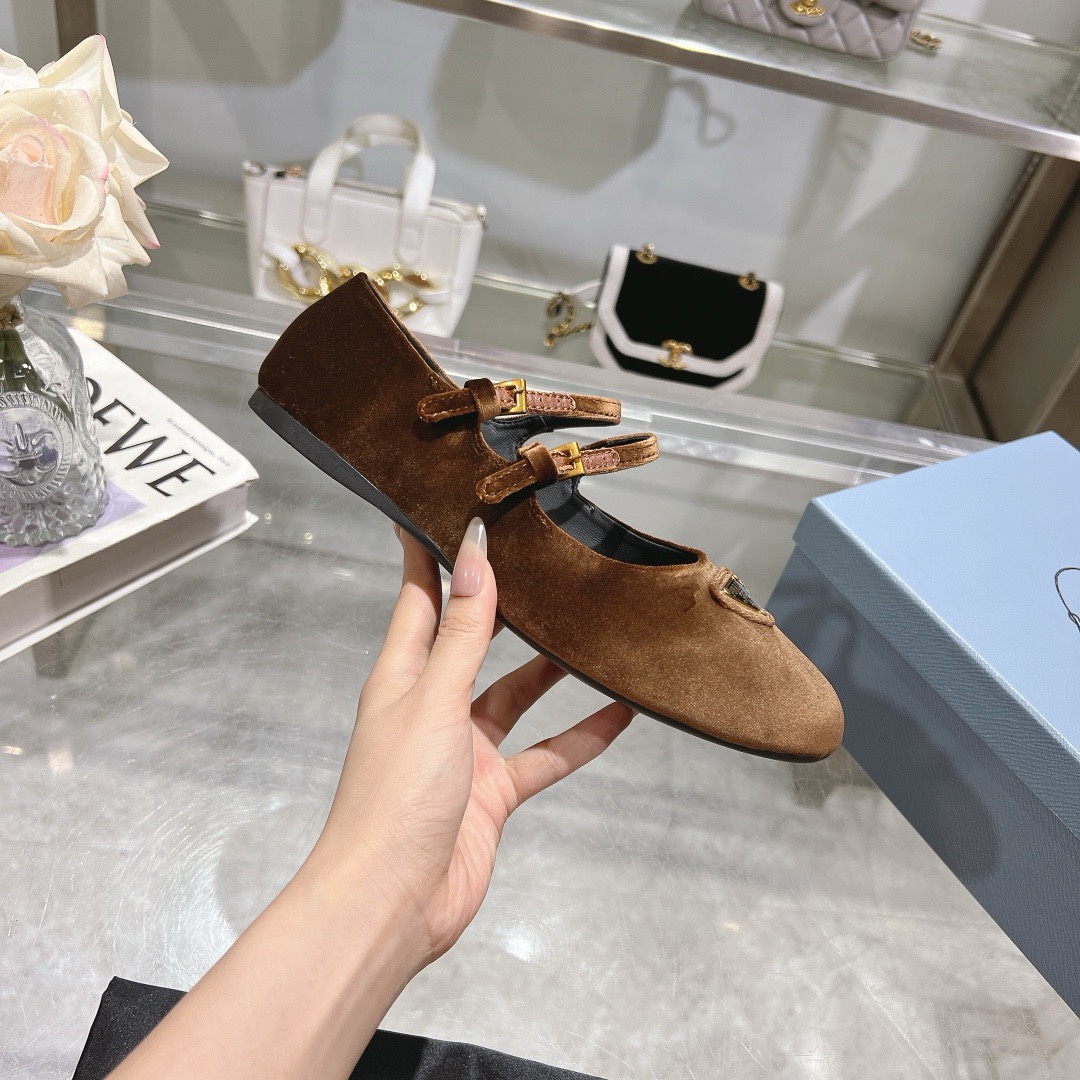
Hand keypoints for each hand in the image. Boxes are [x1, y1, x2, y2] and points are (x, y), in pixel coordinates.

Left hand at [311, 518, 632, 964]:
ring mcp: (464, 750)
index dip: (432, 554)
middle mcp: (432, 705)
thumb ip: (463, 631)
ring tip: (590, 634)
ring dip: (549, 671)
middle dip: (503, 606)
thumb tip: (475, 555)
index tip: (446, 509)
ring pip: (514, 696)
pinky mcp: (491, 792)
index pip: (419, 598)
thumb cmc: (396, 795)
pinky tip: (617, 715)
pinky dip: (578, 737)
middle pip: (472, 641)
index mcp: (403, 675)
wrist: (393, 902)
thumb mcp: (435, 699)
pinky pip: (543, 754)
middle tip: (542, 565)